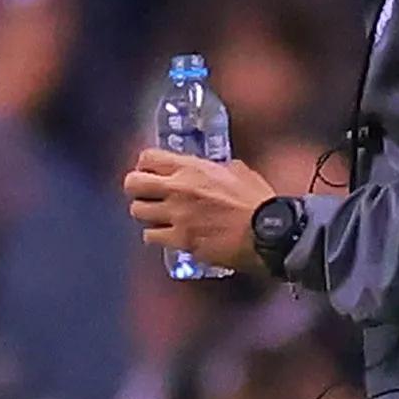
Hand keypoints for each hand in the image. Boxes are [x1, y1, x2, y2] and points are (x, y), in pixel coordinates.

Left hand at [123, 147, 267, 271]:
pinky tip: (166, 234)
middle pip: (132, 183)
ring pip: (137, 211)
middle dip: (136, 188)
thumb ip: (216, 168)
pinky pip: (151, 236)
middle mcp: (178, 189)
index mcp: (192, 168)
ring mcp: (176, 215)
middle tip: (146, 194)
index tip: (150, 171)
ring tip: (157, 216)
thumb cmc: (257, 201)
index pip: (148, 158)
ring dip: (145, 213)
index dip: (145, 165)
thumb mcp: (238, 171)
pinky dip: (155, 235)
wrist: (266, 231)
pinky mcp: (180, 240)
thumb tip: (211, 170)